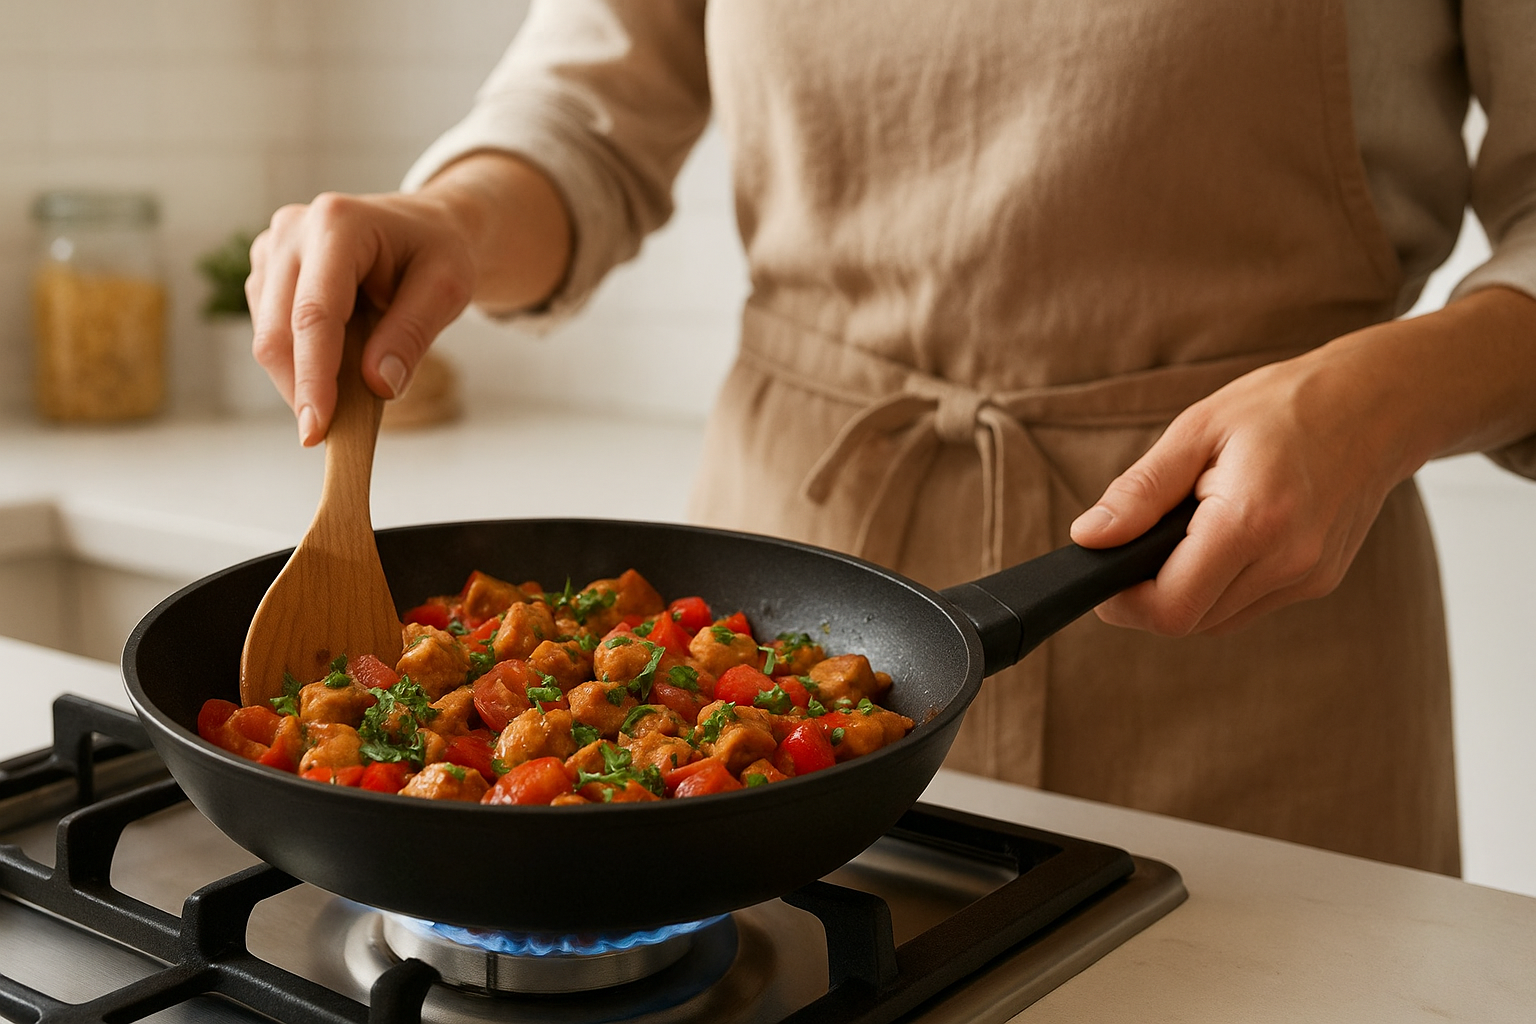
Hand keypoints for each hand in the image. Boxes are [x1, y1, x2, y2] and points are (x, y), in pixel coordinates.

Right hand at [246, 152, 570, 445]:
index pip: (315, 313)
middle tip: (336, 434)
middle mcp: (293, 231)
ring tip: (351, 385)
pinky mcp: (265, 273)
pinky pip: (270, 333)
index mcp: (337, 224)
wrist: (421, 229)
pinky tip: (336, 362)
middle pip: (279, 331)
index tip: (316, 429)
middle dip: (303, 390)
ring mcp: (271, 250)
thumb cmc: (435, 253)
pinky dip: (300, 362)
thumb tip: (377, 385)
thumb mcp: (447, 288)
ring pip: (268, 337)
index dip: (313, 376)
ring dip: (302, 378)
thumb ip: (411, 334)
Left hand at [1068, 335, 1415, 635]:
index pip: (1172, 608)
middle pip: (1192, 621)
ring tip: (1183, 532)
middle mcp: (1288, 561)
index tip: (1104, 577)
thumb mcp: (1197, 430)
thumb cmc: (1283, 406)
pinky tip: (1220, 540)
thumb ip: (1140, 491)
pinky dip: (1219, 586)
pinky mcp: (1320, 581)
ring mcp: (1309, 577)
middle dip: (1149, 597)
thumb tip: (1090, 537)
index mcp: (1252, 521)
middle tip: (1136, 547)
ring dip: (1185, 593)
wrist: (1376, 404)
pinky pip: (1248, 606)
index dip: (1125, 604)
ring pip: (1218, 620)